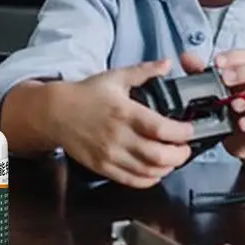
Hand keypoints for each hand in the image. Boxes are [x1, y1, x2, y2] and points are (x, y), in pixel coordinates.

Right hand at [52, 58, 193, 187]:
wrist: (55, 111)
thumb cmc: (85, 94)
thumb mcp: (115, 77)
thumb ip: (143, 71)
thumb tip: (166, 63)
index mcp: (124, 112)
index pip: (162, 129)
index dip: (182, 132)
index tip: (189, 129)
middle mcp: (119, 136)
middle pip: (160, 156)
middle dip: (180, 154)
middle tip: (184, 147)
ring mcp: (111, 154)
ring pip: (149, 171)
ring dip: (167, 168)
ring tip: (171, 158)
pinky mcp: (103, 166)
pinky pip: (133, 181)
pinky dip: (149, 180)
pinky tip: (154, 171)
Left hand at [182, 50, 244, 164]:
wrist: (237, 135)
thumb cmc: (225, 106)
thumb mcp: (208, 88)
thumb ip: (198, 72)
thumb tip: (186, 56)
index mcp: (243, 73)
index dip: (234, 56)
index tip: (217, 62)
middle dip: (243, 72)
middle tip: (225, 79)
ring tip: (234, 104)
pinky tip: (242, 124)